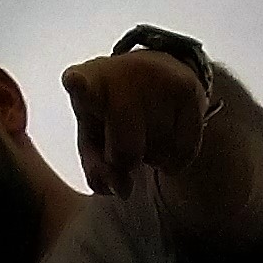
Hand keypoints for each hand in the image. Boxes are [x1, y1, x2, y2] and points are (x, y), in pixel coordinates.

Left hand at [62, 50, 209, 195]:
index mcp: (89, 82)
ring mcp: (159, 78)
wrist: (158, 73)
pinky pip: (184, 152)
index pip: (82, 84)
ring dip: (152, 155)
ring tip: (146, 128)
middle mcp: (124, 73)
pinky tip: (168, 135)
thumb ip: (98, 170)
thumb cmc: (112, 112)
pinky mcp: (188, 88)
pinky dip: (175, 158)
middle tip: (125, 142)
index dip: (78, 85)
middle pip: (126, 151)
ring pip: (158, 154)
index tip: (74, 81)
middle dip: (126, 161)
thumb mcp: (94, 138)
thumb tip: (123, 190)